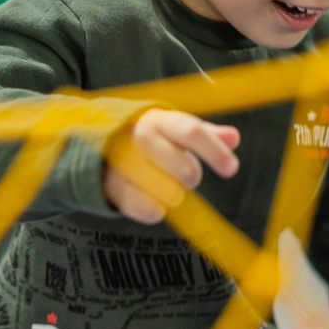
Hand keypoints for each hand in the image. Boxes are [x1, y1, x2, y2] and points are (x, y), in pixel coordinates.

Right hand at [103, 109, 239, 223]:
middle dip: (191, 177)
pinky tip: (153, 200)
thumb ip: (204, 133)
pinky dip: (156, 210)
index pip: (192, 131)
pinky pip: (148, 209)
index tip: (231, 169)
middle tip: (187, 177)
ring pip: (169, 191)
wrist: (94, 147)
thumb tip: (233, 137)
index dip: (215, 151)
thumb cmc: (146, 138)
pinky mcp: (113, 187)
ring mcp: (123, 161)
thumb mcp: (172, 129)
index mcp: (158, 119)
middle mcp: (140, 136)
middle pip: (185, 168)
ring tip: (165, 185)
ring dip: (174, 193)